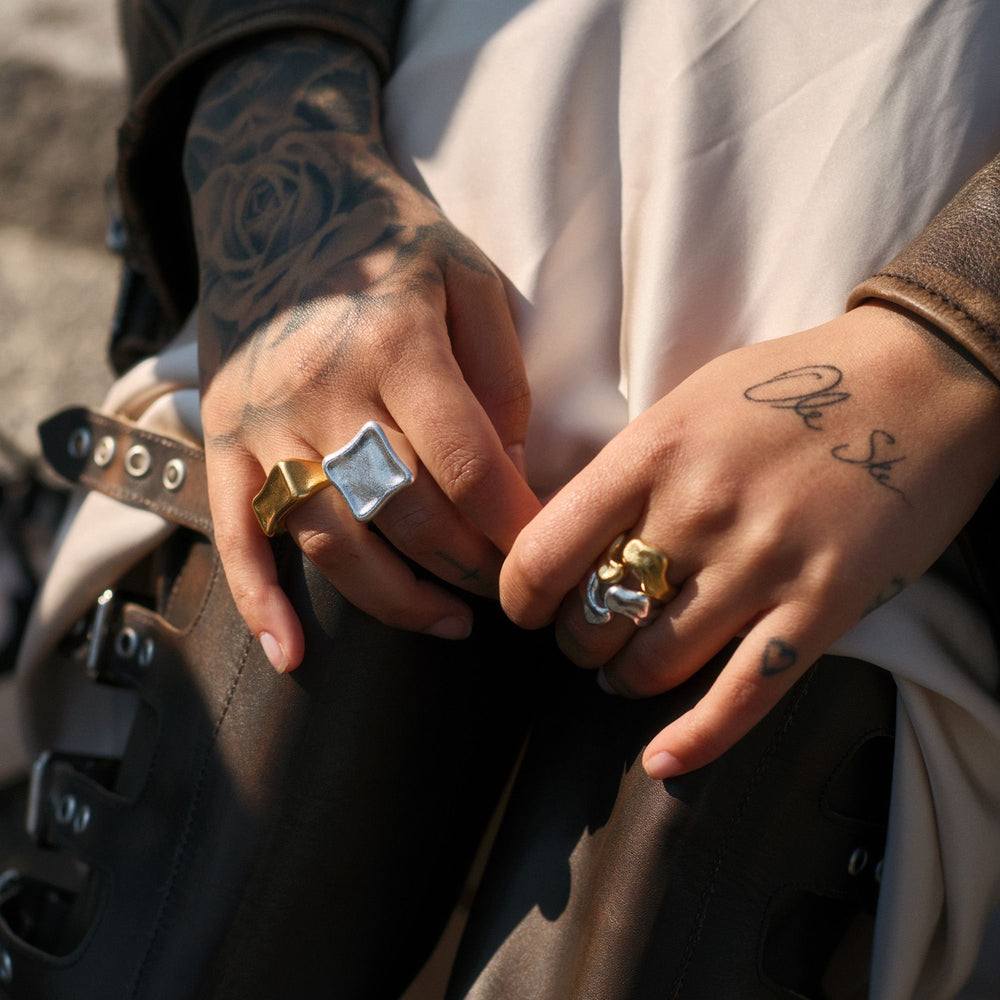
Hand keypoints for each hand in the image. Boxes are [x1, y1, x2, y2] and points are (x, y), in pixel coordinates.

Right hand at [184, 35, 539, 670]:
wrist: (278, 198)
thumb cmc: (389, 242)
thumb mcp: (470, 280)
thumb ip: (501, 375)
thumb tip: (511, 474)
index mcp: (396, 344)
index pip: (467, 468)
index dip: (512, 526)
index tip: (542, 554)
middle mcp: (325, 389)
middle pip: (406, 514)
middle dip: (469, 566)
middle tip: (505, 586)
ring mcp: (265, 420)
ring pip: (332, 539)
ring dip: (395, 599)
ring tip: (448, 621)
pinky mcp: (221, 438)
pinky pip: (236, 532)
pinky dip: (259, 600)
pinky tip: (289, 652)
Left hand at [501, 303, 999, 776]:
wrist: (922, 378)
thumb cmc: (796, 383)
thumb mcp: (689, 400)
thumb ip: (630, 465)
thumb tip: (570, 528)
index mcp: (652, 451)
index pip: (544, 551)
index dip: (520, 596)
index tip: (527, 607)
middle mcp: (697, 510)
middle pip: (595, 616)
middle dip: (579, 640)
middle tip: (590, 634)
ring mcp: (762, 562)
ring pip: (655, 662)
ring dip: (626, 678)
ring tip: (626, 670)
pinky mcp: (823, 604)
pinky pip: (744, 694)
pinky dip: (698, 740)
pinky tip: (663, 761)